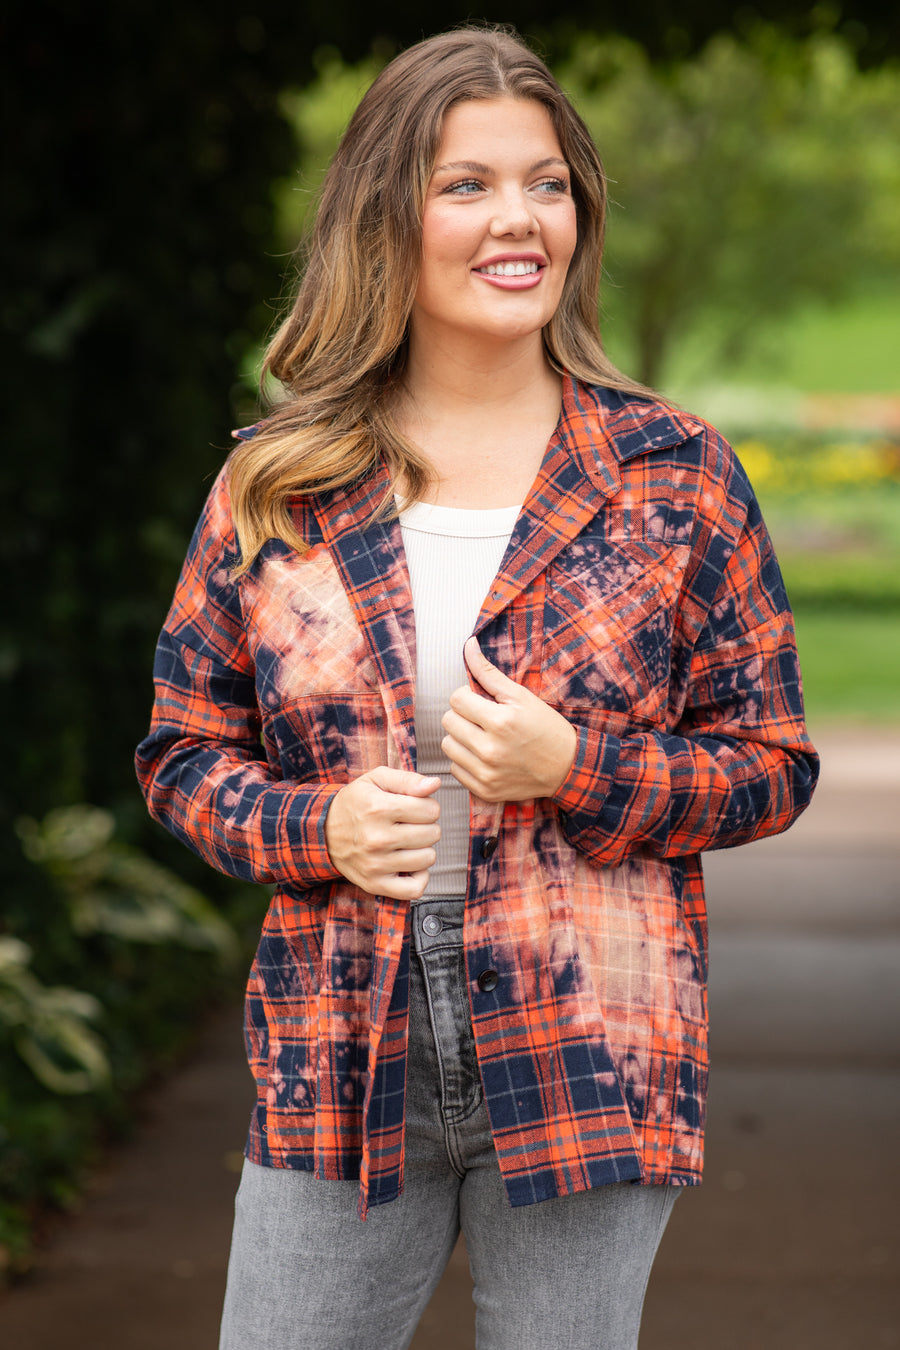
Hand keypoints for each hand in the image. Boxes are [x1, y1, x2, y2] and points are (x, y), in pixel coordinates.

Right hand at [324, 767, 440, 900]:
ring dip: (422, 849)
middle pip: (432, 834)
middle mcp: (377, 838)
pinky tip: (409, 864)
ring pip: (427, 858)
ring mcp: (375, 864)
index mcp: (378, 808)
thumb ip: (408, 780)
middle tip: (408, 824)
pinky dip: (419, 877)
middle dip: (426, 826)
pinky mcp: (374, 884)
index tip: (414, 807)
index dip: (427, 806)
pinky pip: (414, 889)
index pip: (430, 810)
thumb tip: (435, 784)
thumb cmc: (357, 803)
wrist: (323, 832)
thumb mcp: (377, 779)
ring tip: (406, 842)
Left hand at [441, 638, 576, 802]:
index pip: (456, 699)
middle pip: (448, 722)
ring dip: (461, 738)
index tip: (482, 702)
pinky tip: (484, 756)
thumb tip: (468, 645)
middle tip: (482, 718)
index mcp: (500, 721)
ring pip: (448, 746)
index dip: (468, 696)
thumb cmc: (545, 727)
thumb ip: (489, 673)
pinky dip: (465, 761)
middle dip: (462, 715)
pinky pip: (455, 769)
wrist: (567, 767)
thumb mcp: (521, 696)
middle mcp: (490, 750)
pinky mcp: (484, 790)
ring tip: (482, 736)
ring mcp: (486, 773)